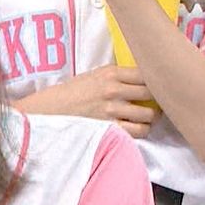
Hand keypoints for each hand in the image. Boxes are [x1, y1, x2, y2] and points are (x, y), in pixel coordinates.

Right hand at [15, 65, 158, 137]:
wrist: (46, 111)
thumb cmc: (68, 94)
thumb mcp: (91, 76)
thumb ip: (115, 77)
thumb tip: (141, 80)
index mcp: (110, 73)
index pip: (148, 73)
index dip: (157, 80)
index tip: (158, 86)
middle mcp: (114, 89)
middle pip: (154, 93)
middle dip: (157, 100)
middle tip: (155, 105)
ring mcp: (111, 110)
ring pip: (149, 115)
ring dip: (149, 119)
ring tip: (143, 120)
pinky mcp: (108, 128)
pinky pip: (138, 132)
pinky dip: (139, 132)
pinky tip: (133, 130)